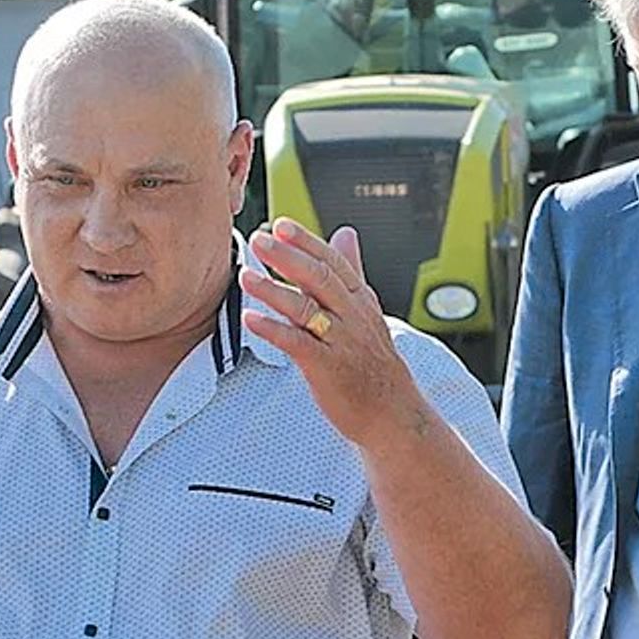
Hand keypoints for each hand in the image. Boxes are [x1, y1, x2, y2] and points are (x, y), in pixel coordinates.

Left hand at [239, 220, 416, 447]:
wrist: (392, 412)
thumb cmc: (374, 363)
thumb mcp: (367, 310)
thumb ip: (352, 270)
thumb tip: (344, 232)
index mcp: (360, 300)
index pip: (333, 262)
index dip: (306, 243)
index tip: (281, 226)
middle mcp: (352, 317)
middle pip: (320, 279)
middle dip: (288, 258)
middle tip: (260, 241)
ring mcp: (341, 342)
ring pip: (306, 309)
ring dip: (274, 291)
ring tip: (246, 276)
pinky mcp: (327, 368)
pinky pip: (298, 344)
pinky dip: (273, 331)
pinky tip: (251, 319)